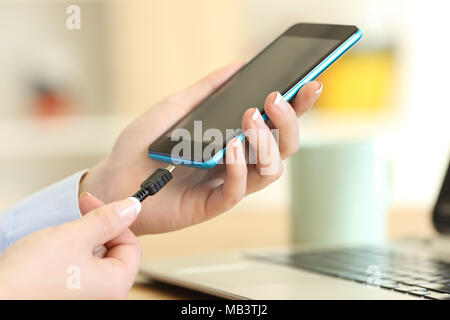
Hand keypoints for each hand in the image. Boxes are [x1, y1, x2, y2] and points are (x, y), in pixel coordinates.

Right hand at [0, 194, 140, 298]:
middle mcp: (106, 296)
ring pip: (96, 260)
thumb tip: (132, 208)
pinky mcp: (70, 297)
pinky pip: (81, 271)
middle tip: (77, 215)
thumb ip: (107, 220)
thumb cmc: (28, 277)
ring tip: (60, 237)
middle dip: (98, 230)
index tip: (92, 203)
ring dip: (83, 241)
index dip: (114, 220)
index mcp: (116, 286)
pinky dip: (72, 256)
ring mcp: (87, 298)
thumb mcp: (74, 237)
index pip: (132, 245)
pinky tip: (53, 252)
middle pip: (115, 252)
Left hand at [80, 63, 321, 234]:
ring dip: (267, 143)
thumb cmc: (143, 145)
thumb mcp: (175, 108)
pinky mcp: (212, 205)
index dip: (298, 107)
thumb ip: (207, 90)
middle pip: (283, 147)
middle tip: (276, 99)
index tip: (309, 84)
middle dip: (288, 122)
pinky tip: (231, 147)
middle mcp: (238, 162)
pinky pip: (237, 189)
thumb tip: (238, 66)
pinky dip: (239, 167)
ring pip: (270, 170)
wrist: (114, 178)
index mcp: (234, 139)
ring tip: (251, 119)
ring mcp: (227, 184)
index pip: (275, 124)